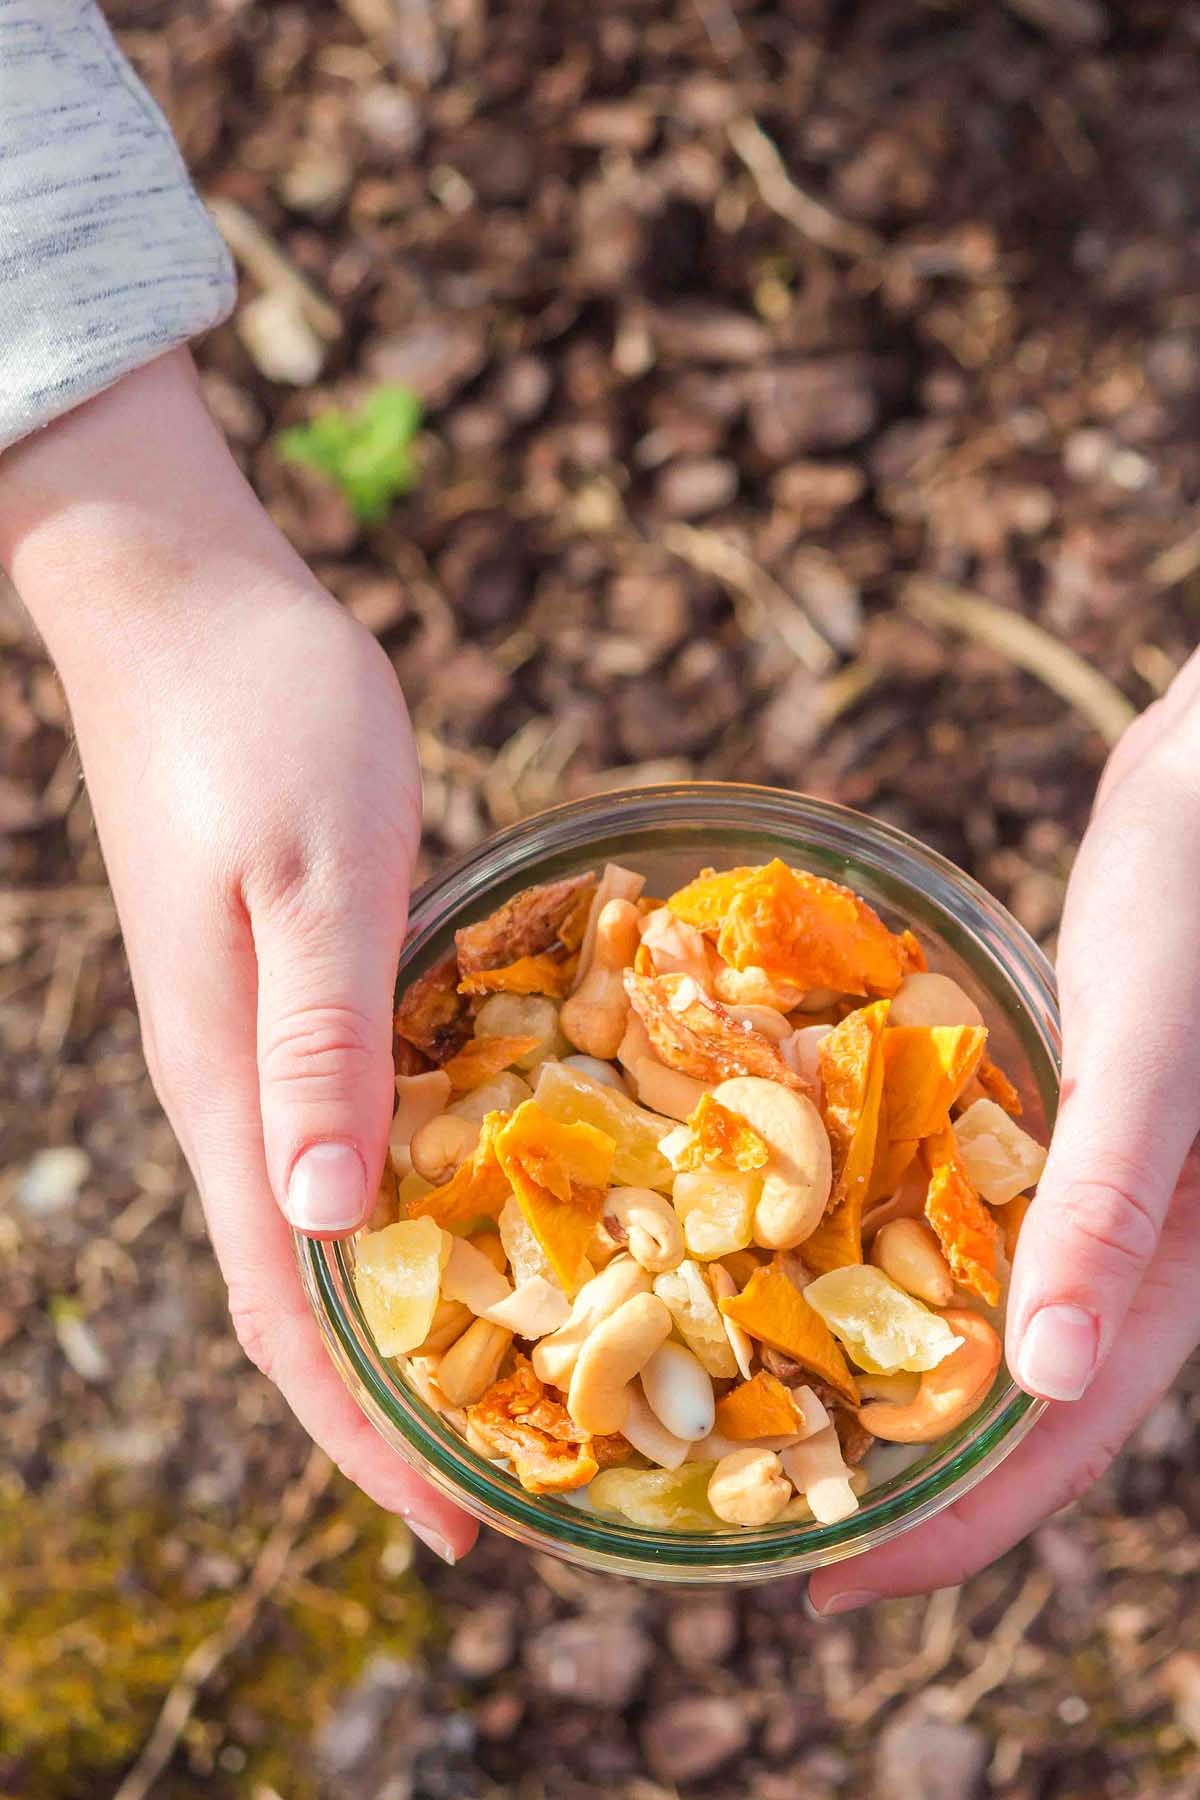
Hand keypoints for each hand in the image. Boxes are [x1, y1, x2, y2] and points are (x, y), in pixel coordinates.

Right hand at [1, 352, 475, 1563]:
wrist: (185, 603)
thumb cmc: (257, 718)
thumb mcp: (313, 876)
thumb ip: (320, 1047)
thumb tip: (326, 1228)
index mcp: (226, 1087)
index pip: (286, 1315)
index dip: (365, 1439)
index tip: (462, 1530)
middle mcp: (228, 1088)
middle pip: (300, 1298)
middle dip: (393, 1408)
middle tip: (512, 1481)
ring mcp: (249, 1039)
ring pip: (321, 1225)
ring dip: (404, 1317)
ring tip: (506, 1379)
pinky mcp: (285, 987)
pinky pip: (343, 1137)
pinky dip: (407, 1205)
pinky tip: (475, 1204)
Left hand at [810, 661, 1199, 1611]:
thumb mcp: (1157, 1057)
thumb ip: (1115, 1210)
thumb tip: (1051, 1382)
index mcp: (1170, 1276)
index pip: (1052, 1449)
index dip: (943, 1533)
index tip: (823, 1588)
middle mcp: (1123, 1258)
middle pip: (1003, 1409)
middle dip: (894, 1476)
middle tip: (764, 1521)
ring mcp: (1081, 1196)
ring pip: (974, 1320)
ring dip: (884, 1374)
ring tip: (765, 1408)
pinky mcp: (1044, 1129)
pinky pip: (955, 1220)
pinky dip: (883, 1252)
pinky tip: (798, 1250)